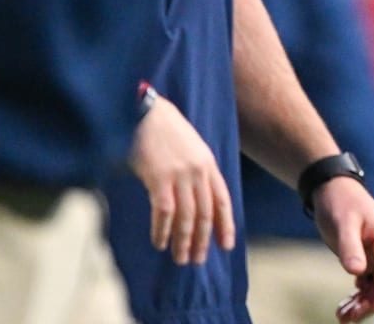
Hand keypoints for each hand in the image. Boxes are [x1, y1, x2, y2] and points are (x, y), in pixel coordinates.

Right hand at [126, 96, 236, 264]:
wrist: (147, 113)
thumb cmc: (165, 132)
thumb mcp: (191, 150)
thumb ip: (197, 172)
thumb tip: (196, 201)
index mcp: (209, 164)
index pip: (222, 200)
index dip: (225, 224)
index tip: (226, 245)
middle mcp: (199, 171)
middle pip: (205, 213)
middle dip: (202, 239)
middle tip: (197, 259)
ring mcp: (180, 175)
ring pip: (187, 216)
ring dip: (183, 241)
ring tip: (180, 258)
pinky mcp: (159, 178)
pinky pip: (164, 212)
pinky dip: (162, 230)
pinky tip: (160, 243)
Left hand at [311, 176, 373, 320]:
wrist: (330, 190)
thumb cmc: (340, 202)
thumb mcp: (344, 224)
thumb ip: (350, 247)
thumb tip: (357, 272)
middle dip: (370, 303)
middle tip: (349, 318)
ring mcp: (373, 256)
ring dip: (361, 304)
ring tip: (342, 316)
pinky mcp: (361, 259)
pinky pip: (363, 284)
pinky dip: (355, 297)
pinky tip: (342, 307)